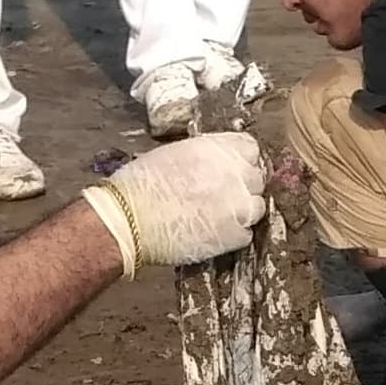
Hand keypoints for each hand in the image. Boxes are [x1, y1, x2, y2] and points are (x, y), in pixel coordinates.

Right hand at [82, 131, 265, 273]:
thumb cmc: (140, 185)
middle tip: (219, 196)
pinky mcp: (235, 236)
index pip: (250, 148)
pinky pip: (246, 234)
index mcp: (218, 149)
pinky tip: (212, 234)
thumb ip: (203, 156)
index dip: (239, 160)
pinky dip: (233, 235)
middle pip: (255, 178)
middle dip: (241, 186)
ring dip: (241, 211)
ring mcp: (239, 207)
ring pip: (256, 207)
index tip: (230, 169)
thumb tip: (213, 164)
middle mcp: (235, 174)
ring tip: (215, 217)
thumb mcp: (174, 154)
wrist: (129, 220)